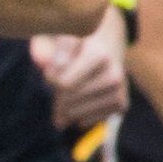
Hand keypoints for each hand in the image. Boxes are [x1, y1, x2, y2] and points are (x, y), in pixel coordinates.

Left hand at [31, 15, 127, 131]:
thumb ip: (47, 50)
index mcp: (99, 56)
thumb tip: (41, 64)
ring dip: (64, 108)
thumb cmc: (78, 44)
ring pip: (75, 115)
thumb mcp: (61, 39)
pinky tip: (80, 101)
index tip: (50, 71)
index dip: (50, 79)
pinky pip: (85, 122)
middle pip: (68, 102)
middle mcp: (114, 75)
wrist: (109, 46)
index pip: (63, 84)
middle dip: (57, 96)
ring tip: (71, 90)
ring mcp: (120, 92)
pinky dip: (76, 116)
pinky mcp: (121, 106)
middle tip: (60, 83)